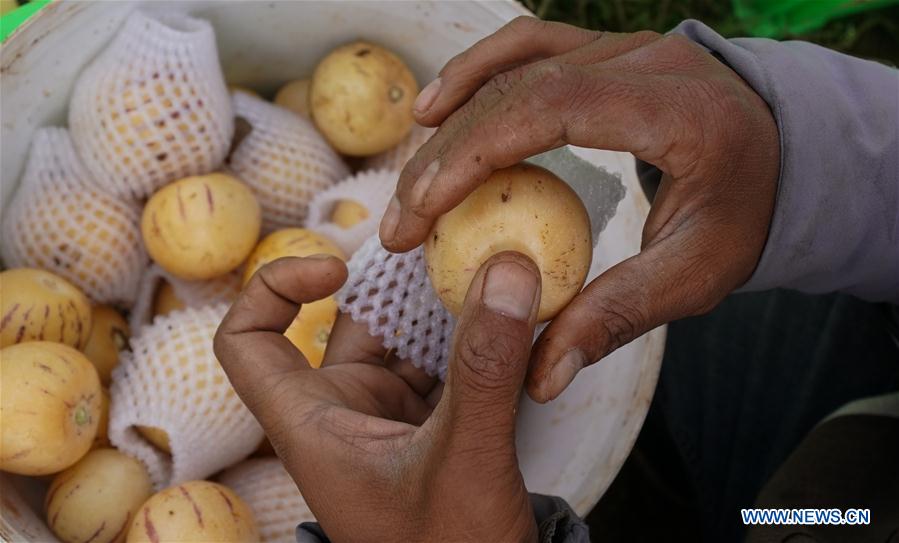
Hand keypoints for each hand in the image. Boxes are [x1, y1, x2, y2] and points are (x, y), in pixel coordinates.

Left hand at [214, 253, 542, 542]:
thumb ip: (484, 367)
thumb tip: (507, 270)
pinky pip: (445, 365)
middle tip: (448, 246)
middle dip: (394, 284)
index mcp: (314, 425)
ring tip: (491, 271)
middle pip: (346, 323)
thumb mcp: (465, 458)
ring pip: (404, 340)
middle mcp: (344, 414)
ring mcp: (389, 421)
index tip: (336, 269)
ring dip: (443, 307)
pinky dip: (472, 340)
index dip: (274, 288)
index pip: (248, 343)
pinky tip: (511, 318)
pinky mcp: (432, 428)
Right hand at [379, 17, 779, 401]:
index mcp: (678, 109)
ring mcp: (621, 44)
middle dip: (445, 155)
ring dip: (450, 115)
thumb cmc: (742, 213)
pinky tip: (437, 109)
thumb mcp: (694, 275)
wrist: (782, 151)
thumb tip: (540, 378)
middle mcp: (646, 60)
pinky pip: (524, 46)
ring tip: (409, 174)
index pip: (554, 109)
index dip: (475, 153)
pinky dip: (474, 75)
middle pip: (518, 87)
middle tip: (401, 222)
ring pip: (512, 61)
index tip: (422, 211)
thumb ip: (618, 317)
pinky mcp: (601, 48)